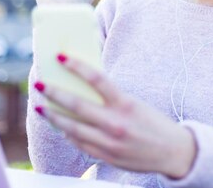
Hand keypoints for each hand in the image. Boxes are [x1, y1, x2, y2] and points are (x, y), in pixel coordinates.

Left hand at [34, 55, 196, 178]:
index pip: (97, 79)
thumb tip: (83, 88)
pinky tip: (61, 126)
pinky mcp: (106, 156)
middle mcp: (116, 123)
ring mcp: (109, 142)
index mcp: (126, 104)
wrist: (173, 153)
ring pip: (72, 127)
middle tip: (39, 84)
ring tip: (41, 107)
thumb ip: (111, 98)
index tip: (61, 57)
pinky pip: (80, 143)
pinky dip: (69, 134)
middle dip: (54, 93)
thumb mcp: (136, 104)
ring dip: (54, 116)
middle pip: (77, 105)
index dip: (77, 66)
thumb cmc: (154, 123)